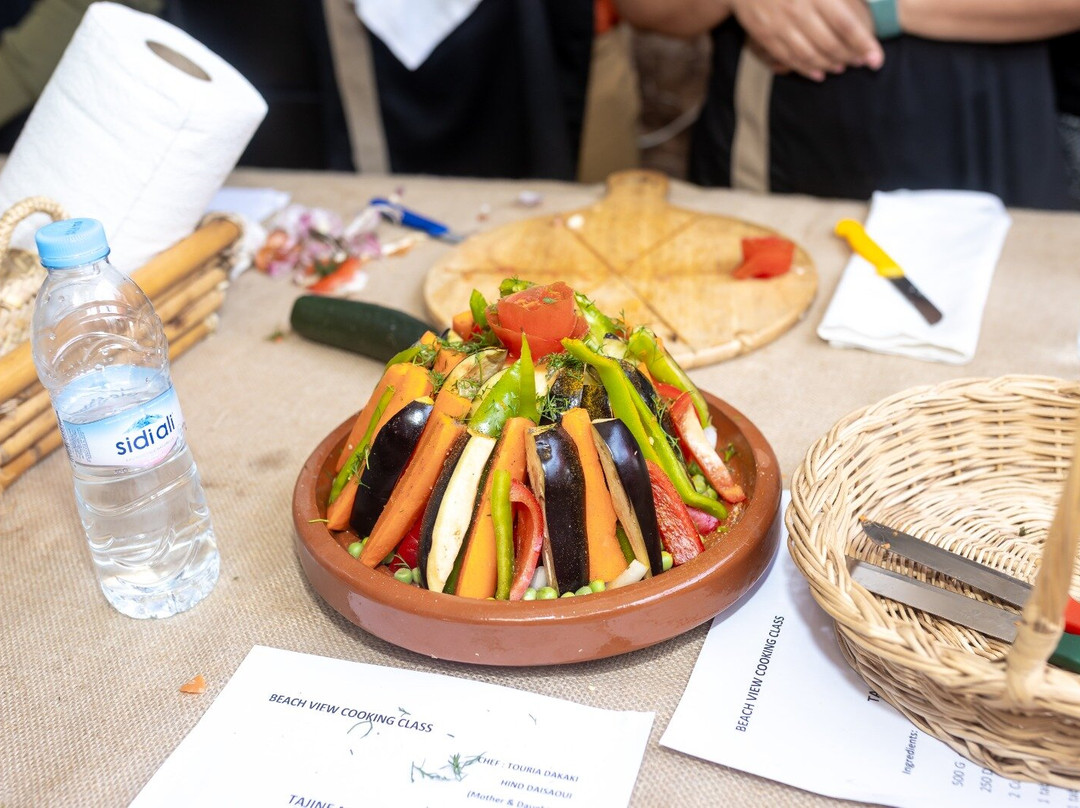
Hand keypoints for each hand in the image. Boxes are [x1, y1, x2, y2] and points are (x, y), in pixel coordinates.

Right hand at [729, 0, 883, 80]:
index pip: (845, 24)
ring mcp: (780, 25)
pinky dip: (805, 69)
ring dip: (829, 64)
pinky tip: (819, 73)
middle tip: (861, 61)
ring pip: (809, 54)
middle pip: (829, 43)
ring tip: (841, 67)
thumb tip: (867, 1)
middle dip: (848, 56)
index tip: (876, 59)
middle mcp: (798, 10)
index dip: (863, 44)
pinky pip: (789, 58)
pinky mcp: (766, 36)